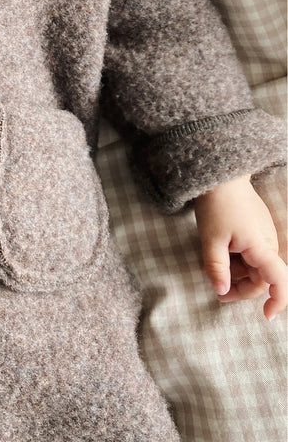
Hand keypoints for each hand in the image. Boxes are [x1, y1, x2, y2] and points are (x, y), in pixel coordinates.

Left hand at [194, 175, 286, 319]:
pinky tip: (222, 252)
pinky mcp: (257, 228)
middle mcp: (268, 242)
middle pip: (261, 277)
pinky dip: (238, 259)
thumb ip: (216, 268)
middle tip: (218, 293)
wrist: (220, 174)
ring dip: (238, 273)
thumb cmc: (216, 206)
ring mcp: (263, 234)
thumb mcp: (211, 239)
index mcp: (260, 247)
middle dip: (242, 289)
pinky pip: (251, 252)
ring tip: (214, 267)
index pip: (279, 280)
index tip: (266, 316)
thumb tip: (221, 292)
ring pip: (255, 266)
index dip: (277, 301)